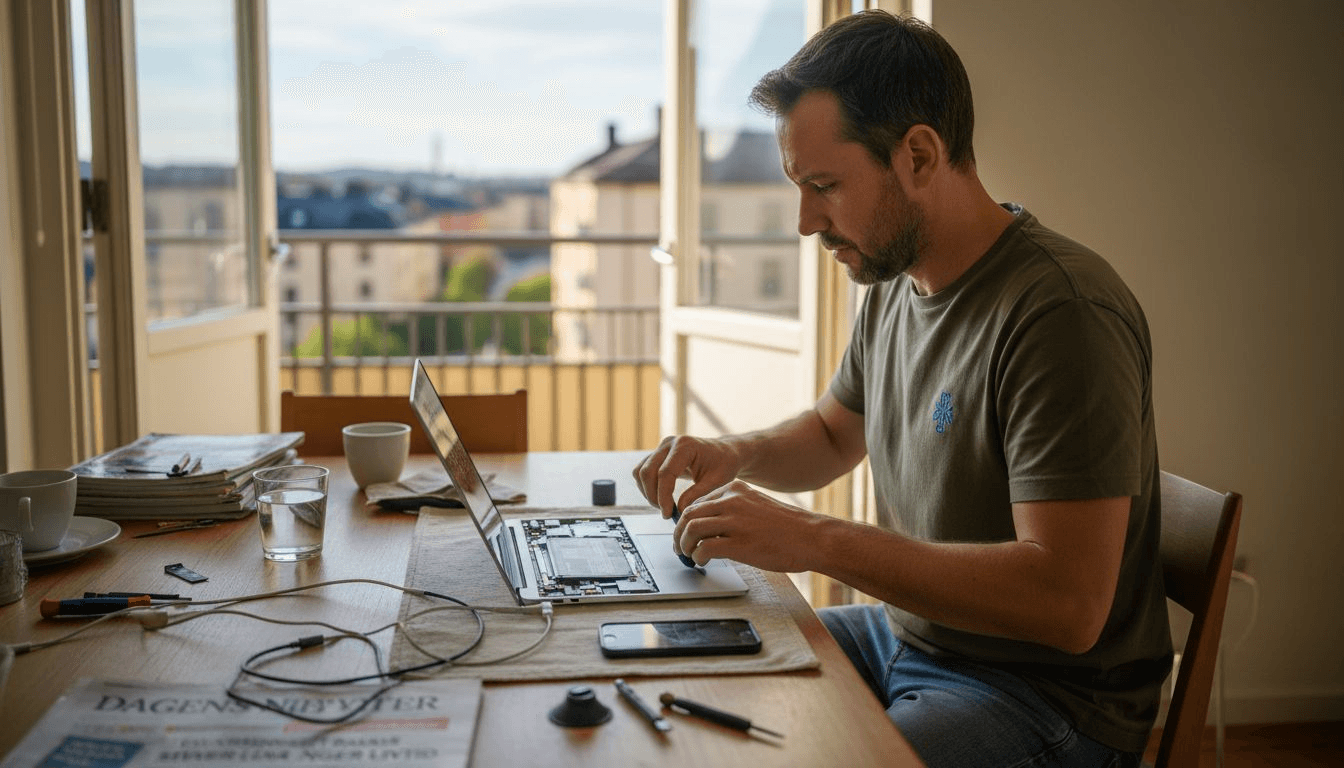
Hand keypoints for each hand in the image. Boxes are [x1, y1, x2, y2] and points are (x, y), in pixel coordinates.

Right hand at [633, 435, 741, 518]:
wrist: (723, 453)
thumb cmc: (723, 465)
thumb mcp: (716, 482)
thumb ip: (697, 495)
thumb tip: (678, 510)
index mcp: (685, 446)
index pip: (665, 473)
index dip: (663, 496)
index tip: (668, 514)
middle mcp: (669, 443)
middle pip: (647, 471)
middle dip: (653, 496)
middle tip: (666, 513)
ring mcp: (661, 447)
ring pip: (640, 472)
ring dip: (647, 492)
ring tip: (664, 506)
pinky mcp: (657, 454)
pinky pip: (641, 471)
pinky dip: (646, 487)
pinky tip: (660, 498)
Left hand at [675, 480, 820, 571]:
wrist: (812, 538)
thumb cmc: (787, 528)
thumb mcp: (756, 507)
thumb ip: (733, 511)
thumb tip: (709, 527)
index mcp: (735, 490)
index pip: (697, 502)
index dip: (686, 520)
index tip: (685, 533)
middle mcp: (731, 502)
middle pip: (688, 514)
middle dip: (679, 533)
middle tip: (679, 547)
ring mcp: (734, 522)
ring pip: (691, 530)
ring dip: (684, 546)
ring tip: (688, 555)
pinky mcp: (738, 544)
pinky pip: (703, 548)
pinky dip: (697, 556)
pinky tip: (702, 562)